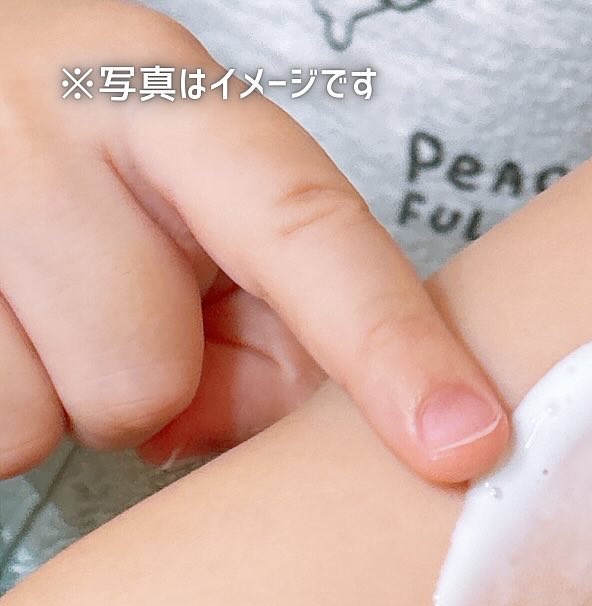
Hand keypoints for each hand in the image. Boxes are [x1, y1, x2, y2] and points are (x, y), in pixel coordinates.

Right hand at [0, 0, 508, 483]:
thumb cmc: (88, 179)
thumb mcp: (195, 211)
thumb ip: (280, 316)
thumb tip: (303, 423)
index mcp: (166, 96)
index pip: (307, 229)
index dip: (392, 350)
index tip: (465, 442)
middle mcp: (52, 118)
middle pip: (153, 372)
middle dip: (150, 383)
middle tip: (112, 309)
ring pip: (69, 414)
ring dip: (68, 398)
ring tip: (44, 308)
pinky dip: (11, 407)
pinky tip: (5, 328)